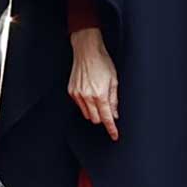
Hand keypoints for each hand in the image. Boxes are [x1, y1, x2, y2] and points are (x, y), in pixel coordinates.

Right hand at [69, 27, 118, 141]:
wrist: (87, 51)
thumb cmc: (102, 62)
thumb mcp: (114, 80)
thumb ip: (114, 100)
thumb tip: (114, 114)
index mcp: (100, 94)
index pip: (107, 118)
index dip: (111, 129)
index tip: (114, 136)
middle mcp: (87, 96)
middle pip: (96, 119)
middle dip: (103, 118)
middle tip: (107, 109)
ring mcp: (77, 94)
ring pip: (87, 114)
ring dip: (94, 112)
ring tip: (98, 98)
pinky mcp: (71, 91)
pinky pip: (80, 106)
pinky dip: (86, 104)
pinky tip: (90, 94)